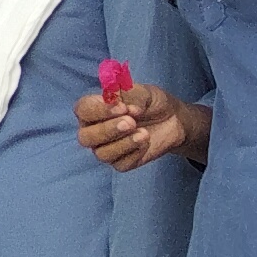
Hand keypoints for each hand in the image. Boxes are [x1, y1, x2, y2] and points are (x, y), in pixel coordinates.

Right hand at [76, 81, 198, 172]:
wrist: (173, 119)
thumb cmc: (151, 103)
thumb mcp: (144, 92)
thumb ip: (131, 95)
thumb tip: (125, 106)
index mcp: (93, 110)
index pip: (82, 110)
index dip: (98, 110)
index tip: (122, 107)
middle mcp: (94, 131)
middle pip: (86, 137)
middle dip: (107, 130)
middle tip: (131, 122)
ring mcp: (106, 148)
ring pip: (101, 154)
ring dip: (123, 143)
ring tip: (144, 133)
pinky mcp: (122, 162)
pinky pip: (120, 164)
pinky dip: (134, 153)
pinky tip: (145, 142)